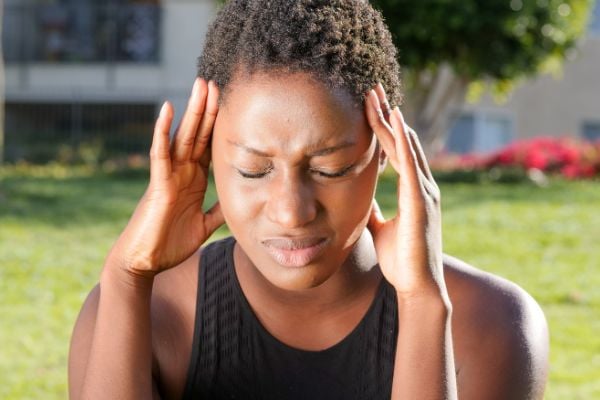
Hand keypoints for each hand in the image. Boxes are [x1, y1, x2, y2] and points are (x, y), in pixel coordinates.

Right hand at [106, 78, 223, 277]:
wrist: (145, 263)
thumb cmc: (170, 244)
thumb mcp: (204, 225)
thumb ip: (219, 211)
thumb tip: (237, 202)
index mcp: (194, 179)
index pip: (209, 146)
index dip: (220, 125)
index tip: (232, 102)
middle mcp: (182, 172)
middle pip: (198, 134)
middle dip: (208, 108)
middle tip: (216, 81)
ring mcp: (169, 175)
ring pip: (182, 136)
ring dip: (192, 110)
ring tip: (200, 85)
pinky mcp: (158, 184)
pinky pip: (160, 153)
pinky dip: (163, 131)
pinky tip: (167, 109)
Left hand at [365, 84, 447, 302]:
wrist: (416, 287)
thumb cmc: (400, 259)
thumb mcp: (381, 226)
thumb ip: (373, 209)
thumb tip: (359, 198)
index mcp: (412, 190)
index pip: (396, 150)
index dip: (384, 127)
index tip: (369, 105)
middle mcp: (421, 185)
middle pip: (402, 141)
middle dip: (387, 114)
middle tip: (371, 88)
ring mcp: (424, 192)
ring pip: (406, 147)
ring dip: (391, 121)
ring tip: (376, 96)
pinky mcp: (421, 202)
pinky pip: (410, 166)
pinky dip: (403, 143)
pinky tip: (395, 123)